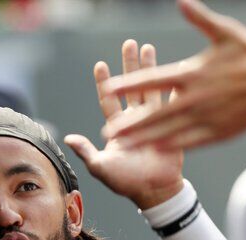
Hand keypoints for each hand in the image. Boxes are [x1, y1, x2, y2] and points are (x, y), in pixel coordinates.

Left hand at [64, 39, 184, 209]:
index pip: (109, 100)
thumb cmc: (125, 181)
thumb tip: (68, 138)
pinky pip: (172, 101)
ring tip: (149, 47)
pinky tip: (176, 68)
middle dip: (129, 65)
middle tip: (129, 44)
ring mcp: (154, 120)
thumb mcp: (101, 167)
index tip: (100, 64)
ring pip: (150, 88)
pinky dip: (173, 85)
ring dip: (150, 69)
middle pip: (131, 87)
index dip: (105, 83)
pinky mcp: (171, 123)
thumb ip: (86, 151)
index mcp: (118, 128)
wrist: (153, 190)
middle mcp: (135, 120)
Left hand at [98, 0, 245, 149]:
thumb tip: (181, 0)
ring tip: (125, 145)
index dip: (129, 84)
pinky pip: (191, 141)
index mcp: (194, 72)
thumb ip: (199, 17)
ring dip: (145, 139)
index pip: (153, 80)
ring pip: (169, 131)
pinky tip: (155, 151)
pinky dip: (172, 146)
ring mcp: (208, 116)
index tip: (108, 88)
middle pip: (155, 113)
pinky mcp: (220, 131)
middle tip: (108, 131)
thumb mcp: (224, 31)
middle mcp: (197, 97)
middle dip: (130, 122)